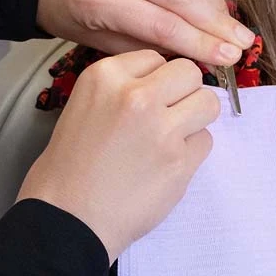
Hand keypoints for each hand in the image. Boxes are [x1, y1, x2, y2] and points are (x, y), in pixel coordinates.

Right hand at [16, 49, 219, 261]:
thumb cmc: (71, 165)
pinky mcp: (180, 161)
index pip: (156, 58)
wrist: (67, 218)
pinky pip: (206, 141)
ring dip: (195, 119)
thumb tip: (167, 81)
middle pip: (190, 72)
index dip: (156, 79)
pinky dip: (192, 152)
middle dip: (183, 92)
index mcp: (106, 76)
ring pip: (208, 102)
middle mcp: (136, 95)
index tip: (147, 99)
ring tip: (171, 138)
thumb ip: (124, 86)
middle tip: (167, 116)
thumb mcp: (85, 103)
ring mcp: (161, 128)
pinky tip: (166, 165)